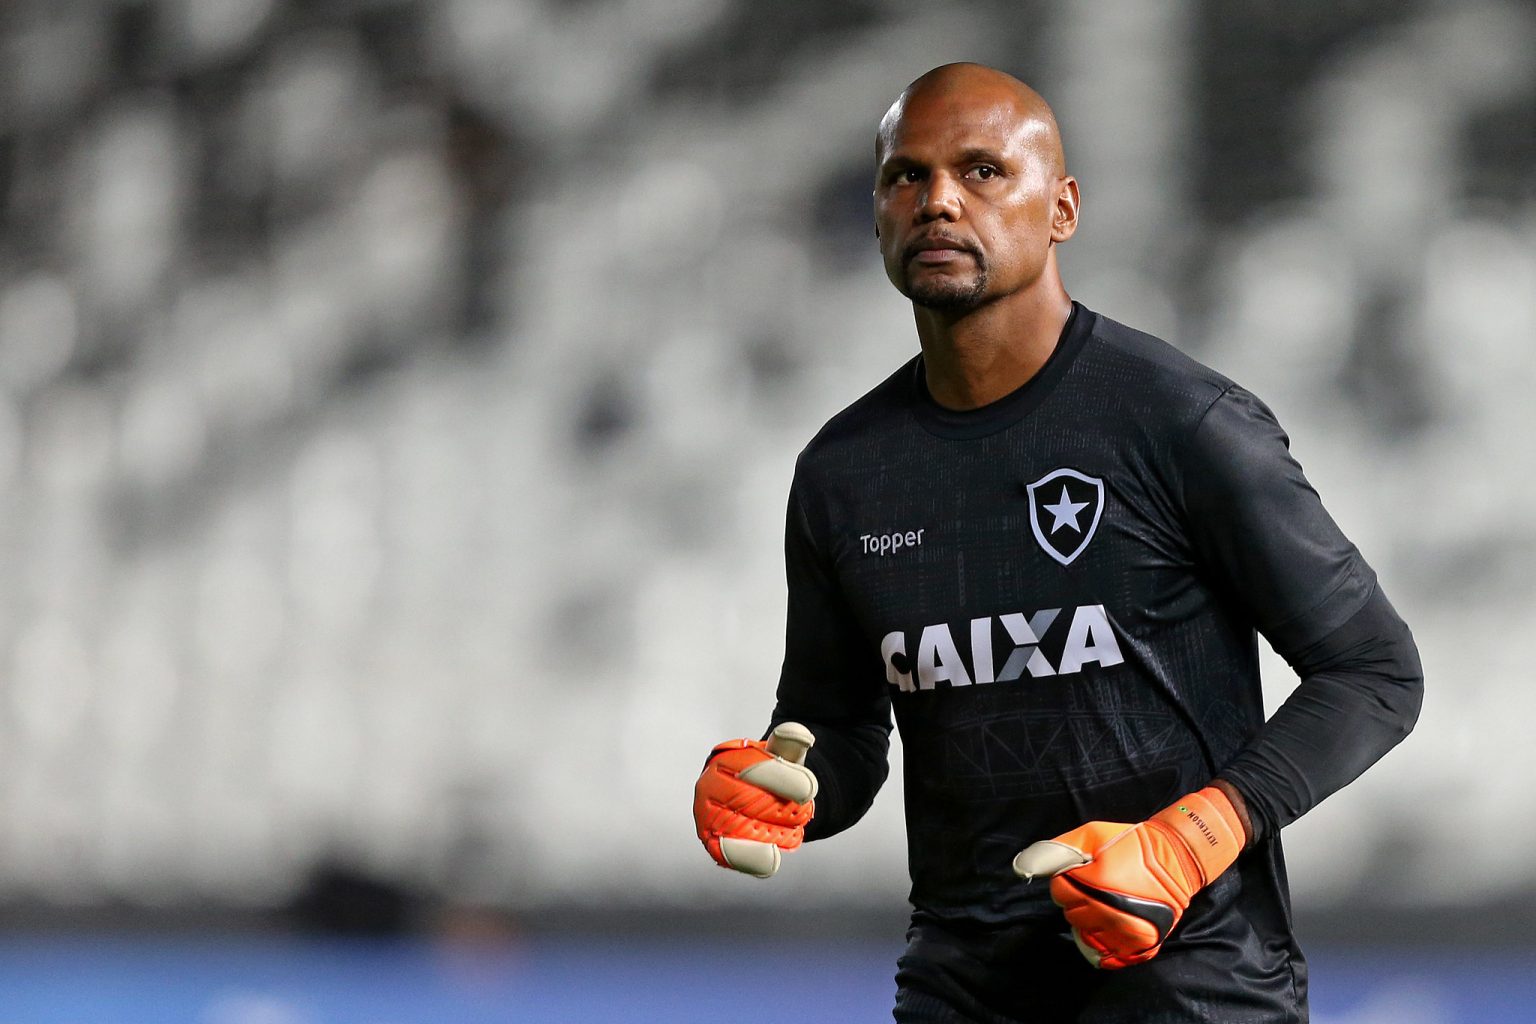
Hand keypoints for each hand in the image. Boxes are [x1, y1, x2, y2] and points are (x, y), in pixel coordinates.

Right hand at [693, 723, 816, 877]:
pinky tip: (773, 857)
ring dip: (775, 832)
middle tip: (804, 812)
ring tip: (792, 827)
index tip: (808, 789)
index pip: (753, 768)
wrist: (759, 800)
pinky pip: (732, 854)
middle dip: (782, 809)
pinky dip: (754, 858)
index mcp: (725, 759)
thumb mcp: (784, 756)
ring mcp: (708, 817)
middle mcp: (708, 787)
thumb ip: (790, 744)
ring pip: (742, 829)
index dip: (782, 779)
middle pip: (748, 801)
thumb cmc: (773, 775)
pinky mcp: (715, 845)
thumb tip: (800, 735)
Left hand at [1012, 787, 1245, 968]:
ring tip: (1106, 903)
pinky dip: (1103, 942)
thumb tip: (1024, 867)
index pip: (1059, 891)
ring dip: (1089, 920)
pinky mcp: (1140, 946)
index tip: (1082, 872)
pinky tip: (1110, 925)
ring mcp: (1127, 932)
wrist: (1178, 860)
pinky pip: (1105, 955)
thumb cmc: (1131, 844)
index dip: (1066, 879)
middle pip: (1070, 914)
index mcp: (1098, 881)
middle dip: (1077, 899)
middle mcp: (1112, 911)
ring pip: (1085, 935)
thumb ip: (1057, 850)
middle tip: (1097, 886)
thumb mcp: (1092, 834)